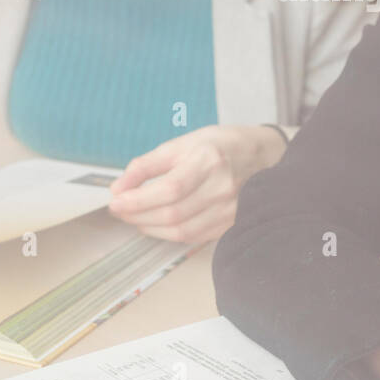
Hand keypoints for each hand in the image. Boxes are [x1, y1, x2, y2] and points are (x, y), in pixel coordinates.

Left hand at [107, 124, 287, 242]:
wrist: (263, 155)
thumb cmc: (221, 145)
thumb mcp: (183, 143)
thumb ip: (147, 165)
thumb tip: (118, 187)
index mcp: (210, 160)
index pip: (169, 189)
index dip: (138, 199)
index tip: (116, 201)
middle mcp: (222, 187)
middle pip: (172, 213)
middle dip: (138, 214)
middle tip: (120, 209)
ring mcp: (229, 209)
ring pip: (181, 231)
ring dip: (150, 227)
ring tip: (134, 216)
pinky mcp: (229, 223)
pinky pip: (192, 236)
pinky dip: (168, 233)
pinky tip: (156, 223)